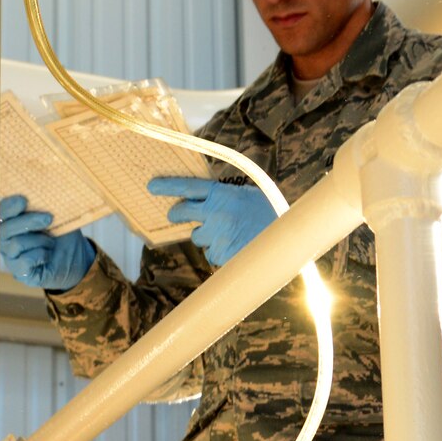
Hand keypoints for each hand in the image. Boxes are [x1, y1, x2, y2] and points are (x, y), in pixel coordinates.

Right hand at [0, 194, 94, 291]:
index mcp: (10, 221)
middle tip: (49, 219)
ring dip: (39, 241)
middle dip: (28, 221)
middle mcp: (5, 239)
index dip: (9, 206)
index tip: (24, 200)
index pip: (1, 212)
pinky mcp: (20, 272)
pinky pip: (25, 261)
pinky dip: (41, 255)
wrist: (77, 259)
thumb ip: (46, 206)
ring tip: (51, 243)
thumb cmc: (62, 234)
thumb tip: (45, 193)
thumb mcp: (57, 216)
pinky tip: (48, 255)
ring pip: (16, 244)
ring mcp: (11, 256)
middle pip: (5, 228)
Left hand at [148, 176, 275, 265]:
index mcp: (223, 193)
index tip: (152, 187)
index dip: (168, 186)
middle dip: (177, 214)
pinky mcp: (221, 254)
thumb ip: (225, 197)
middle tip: (176, 215)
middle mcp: (215, 212)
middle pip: (182, 212)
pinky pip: (212, 254)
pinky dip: (221, 253)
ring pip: (198, 237)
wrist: (289, 241)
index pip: (188, 186)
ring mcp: (216, 235)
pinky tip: (238, 248)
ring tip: (232, 234)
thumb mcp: (249, 196)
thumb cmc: (272, 215)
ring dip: (208, 236)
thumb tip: (205, 201)